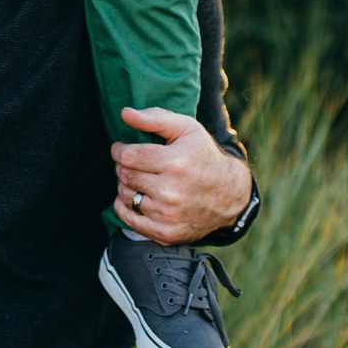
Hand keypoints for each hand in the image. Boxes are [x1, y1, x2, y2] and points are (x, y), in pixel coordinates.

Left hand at [111, 106, 252, 244]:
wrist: (228, 194)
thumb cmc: (203, 155)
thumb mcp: (186, 128)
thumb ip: (154, 118)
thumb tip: (125, 113)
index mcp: (175, 163)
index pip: (128, 156)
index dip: (119, 150)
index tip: (121, 148)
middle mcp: (171, 192)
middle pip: (124, 176)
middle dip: (122, 166)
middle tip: (132, 163)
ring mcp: (168, 215)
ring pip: (125, 196)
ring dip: (125, 185)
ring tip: (138, 178)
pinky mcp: (166, 233)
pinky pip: (129, 220)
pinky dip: (125, 207)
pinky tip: (136, 196)